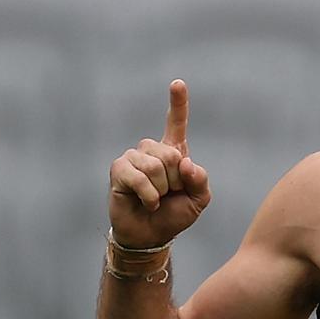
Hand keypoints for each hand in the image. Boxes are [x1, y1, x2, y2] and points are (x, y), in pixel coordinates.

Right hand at [108, 79, 212, 248]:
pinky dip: (148, 195)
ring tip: (156, 199)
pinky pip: (139, 176)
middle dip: (176, 181)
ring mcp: (134, 158)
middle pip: (171, 154)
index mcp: (173, 153)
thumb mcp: (199, 200)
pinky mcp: (118, 169)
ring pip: (155, 166)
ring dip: (161, 189)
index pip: (176, 123)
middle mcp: (152, 151)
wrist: (151, 235)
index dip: (178, 103)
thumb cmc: (174, 215)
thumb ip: (200, 180)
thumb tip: (185, 163)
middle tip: (169, 194)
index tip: (177, 83)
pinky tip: (147, 202)